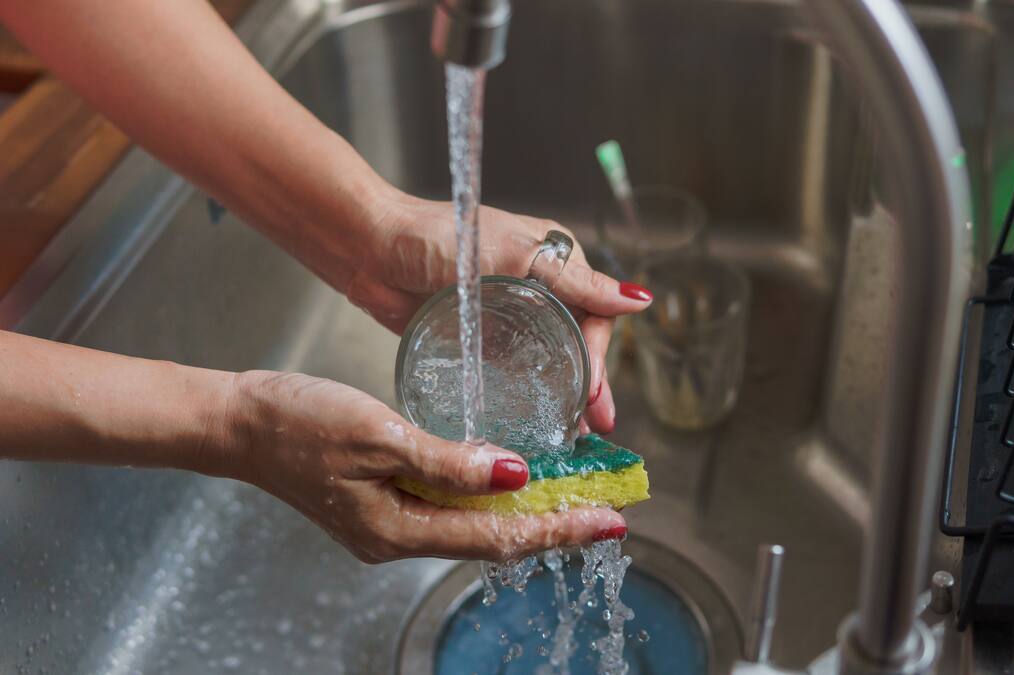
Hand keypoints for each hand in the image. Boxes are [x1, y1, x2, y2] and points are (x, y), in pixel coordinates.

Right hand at [226, 370, 626, 562]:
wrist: (238, 421)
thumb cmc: (298, 421)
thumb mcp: (379, 434)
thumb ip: (449, 462)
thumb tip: (514, 475)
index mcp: (399, 529)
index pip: (499, 537)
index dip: (559, 529)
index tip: (609, 521)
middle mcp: (399, 537)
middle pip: (495, 538)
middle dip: (555, 524)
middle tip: (609, 509)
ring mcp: (390, 523)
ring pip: (476, 524)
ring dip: (528, 510)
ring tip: (576, 494)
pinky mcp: (385, 502)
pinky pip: (452, 508)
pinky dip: (491, 495)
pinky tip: (513, 479)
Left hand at [340, 190, 652, 434]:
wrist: (370, 248)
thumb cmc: (439, 236)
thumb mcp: (515, 254)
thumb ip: (576, 281)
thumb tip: (640, 300)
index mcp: (555, 261)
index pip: (592, 315)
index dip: (596, 358)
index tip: (593, 393)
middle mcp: (538, 289)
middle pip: (576, 344)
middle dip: (589, 386)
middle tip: (596, 427)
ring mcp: (509, 316)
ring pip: (548, 362)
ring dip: (563, 396)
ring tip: (574, 435)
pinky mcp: (480, 338)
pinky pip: (513, 371)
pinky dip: (528, 396)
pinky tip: (535, 423)